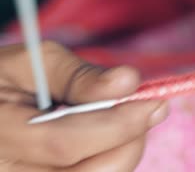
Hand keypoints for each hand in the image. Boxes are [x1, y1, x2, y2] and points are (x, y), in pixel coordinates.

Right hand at [0, 41, 168, 170]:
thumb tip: (128, 82)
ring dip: (123, 148)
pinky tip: (106, 135)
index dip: (118, 125)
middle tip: (147, 108)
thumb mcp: (31, 63)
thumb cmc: (6, 79)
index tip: (154, 102)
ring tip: (122, 118)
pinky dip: (111, 157)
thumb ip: (77, 76)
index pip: (65, 143)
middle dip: (129, 139)